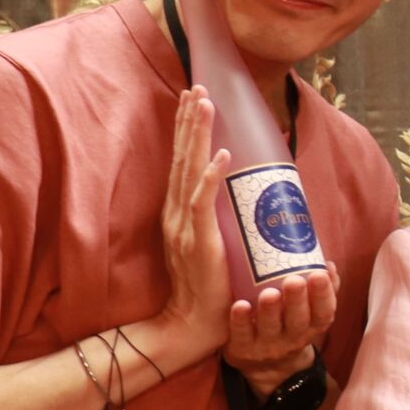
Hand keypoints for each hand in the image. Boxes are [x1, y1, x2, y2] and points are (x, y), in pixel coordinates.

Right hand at [146, 90, 230, 367]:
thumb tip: (234, 193)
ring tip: (203, 104)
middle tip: (196, 86)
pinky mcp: (198, 240)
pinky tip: (220, 154)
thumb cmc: (207, 287)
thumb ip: (214, 218)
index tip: (194, 97)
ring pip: (189, 170)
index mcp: (179, 212)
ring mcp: (184, 226)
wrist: (193, 323)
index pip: (183, 161)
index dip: (187, 129)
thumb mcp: (211, 243)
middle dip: (189, 120)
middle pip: (182, 157)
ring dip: (197, 136)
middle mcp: (175, 213)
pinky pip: (202, 201)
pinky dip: (211, 176)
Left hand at [226, 266, 337, 397]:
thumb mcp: (310, 313)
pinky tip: (240, 305)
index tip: (320, 274)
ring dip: (270, 311)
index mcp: (312, 327)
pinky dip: (241, 321)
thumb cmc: (289, 326)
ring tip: (270, 293)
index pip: (324, 313)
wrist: (265, 366)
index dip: (323, 295)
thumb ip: (321, 290)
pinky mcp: (242, 350)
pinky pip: (241, 335)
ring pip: (270, 329)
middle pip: (298, 321)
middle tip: (295, 281)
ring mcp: (267, 347)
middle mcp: (293, 339)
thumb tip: (328, 265)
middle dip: (297, 300)